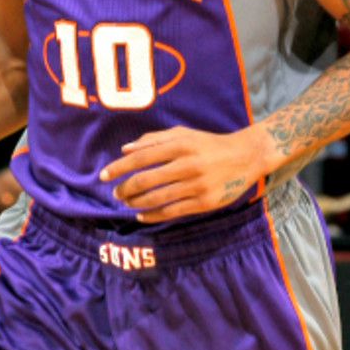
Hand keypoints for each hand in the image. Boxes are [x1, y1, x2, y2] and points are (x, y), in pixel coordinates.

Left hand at [99, 126, 262, 223]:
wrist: (246, 157)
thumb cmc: (207, 144)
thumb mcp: (182, 134)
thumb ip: (153, 139)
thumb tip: (124, 149)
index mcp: (179, 145)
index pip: (140, 158)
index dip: (118, 168)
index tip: (103, 175)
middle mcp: (187, 165)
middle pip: (146, 180)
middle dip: (124, 188)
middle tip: (115, 192)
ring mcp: (197, 185)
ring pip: (157, 198)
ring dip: (136, 202)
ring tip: (126, 202)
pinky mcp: (205, 203)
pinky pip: (173, 212)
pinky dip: (153, 215)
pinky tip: (141, 215)